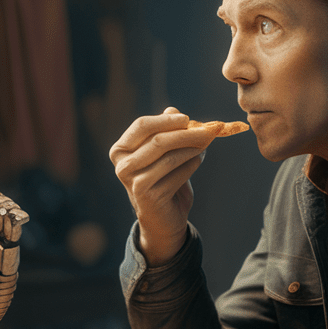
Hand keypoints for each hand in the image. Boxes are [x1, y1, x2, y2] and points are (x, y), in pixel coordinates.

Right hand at [109, 107, 221, 265]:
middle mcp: (122, 166)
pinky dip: (192, 164)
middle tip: (207, 130)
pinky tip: (199, 160)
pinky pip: (178, 173)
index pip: (142, 126)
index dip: (166, 120)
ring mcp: (133, 182)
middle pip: (158, 141)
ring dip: (193, 148)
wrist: (162, 218)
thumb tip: (173, 110)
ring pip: (170, 157)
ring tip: (206, 144)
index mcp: (120, 151)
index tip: (187, 119)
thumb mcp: (161, 154)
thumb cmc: (161, 180)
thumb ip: (164, 132)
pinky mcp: (148, 196)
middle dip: (187, 134)